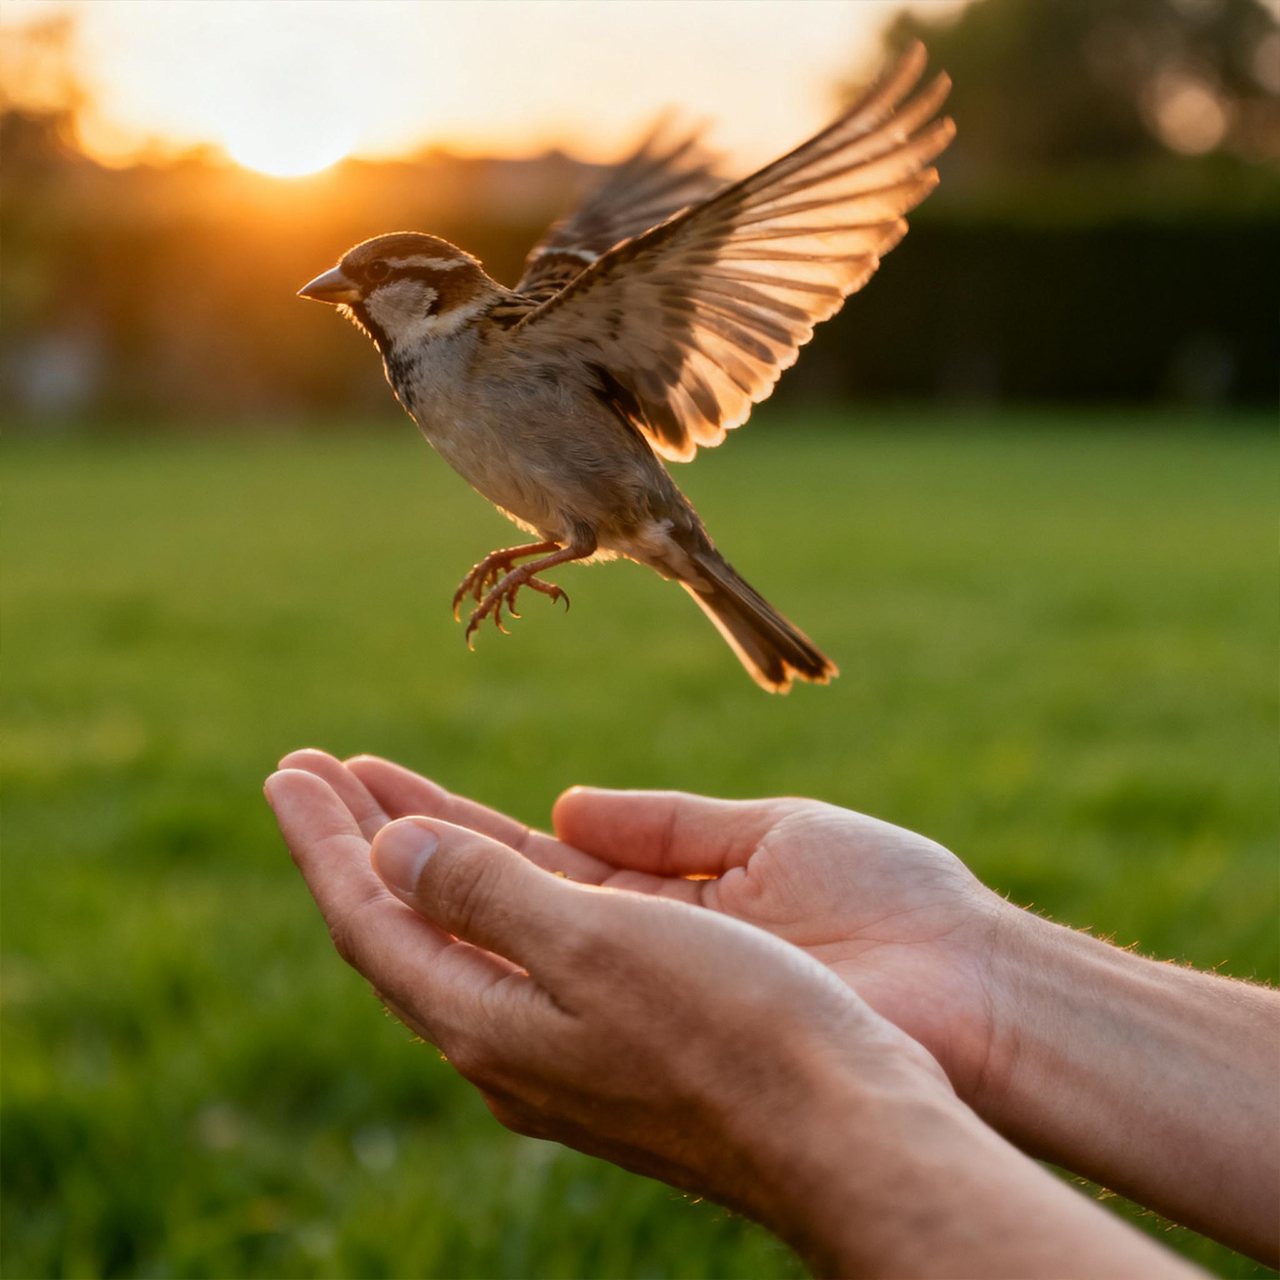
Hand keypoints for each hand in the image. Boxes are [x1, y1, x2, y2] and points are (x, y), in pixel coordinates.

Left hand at [263, 764, 954, 1270]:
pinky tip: (495, 879)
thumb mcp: (597, 947)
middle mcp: (507, 1046)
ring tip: (384, 804)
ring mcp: (559, 1052)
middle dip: (354, 844)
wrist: (851, 1135)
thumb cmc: (738, 1030)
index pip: (368, 916)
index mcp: (488, 1022)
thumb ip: (485, 897)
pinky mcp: (612, 1047)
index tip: (287, 768)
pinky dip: (481, 894)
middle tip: (311, 771)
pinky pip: (512, 954)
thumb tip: (386, 852)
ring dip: (415, 863)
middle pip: (400, 928)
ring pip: (456, 938)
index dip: (323, 839)